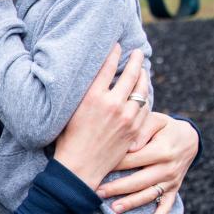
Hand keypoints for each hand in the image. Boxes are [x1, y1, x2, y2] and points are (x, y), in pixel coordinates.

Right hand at [53, 45, 150, 190]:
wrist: (80, 167)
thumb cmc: (68, 139)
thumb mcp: (69, 111)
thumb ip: (83, 94)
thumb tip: (91, 78)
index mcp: (92, 96)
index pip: (108, 66)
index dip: (114, 53)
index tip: (117, 45)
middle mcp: (112, 104)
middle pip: (130, 74)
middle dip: (135, 60)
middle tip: (138, 52)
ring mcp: (126, 117)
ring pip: (141, 90)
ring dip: (143, 77)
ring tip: (143, 70)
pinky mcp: (134, 129)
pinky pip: (145, 107)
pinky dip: (145, 97)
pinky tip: (143, 93)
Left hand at [95, 113, 198, 213]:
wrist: (189, 137)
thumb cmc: (164, 127)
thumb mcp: (156, 120)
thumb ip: (142, 129)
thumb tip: (129, 146)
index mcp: (162, 150)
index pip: (134, 159)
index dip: (115, 164)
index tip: (96, 167)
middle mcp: (168, 167)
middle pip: (139, 180)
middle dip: (117, 187)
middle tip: (97, 192)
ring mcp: (172, 180)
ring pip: (150, 194)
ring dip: (132, 203)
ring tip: (114, 209)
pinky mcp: (174, 188)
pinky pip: (168, 204)